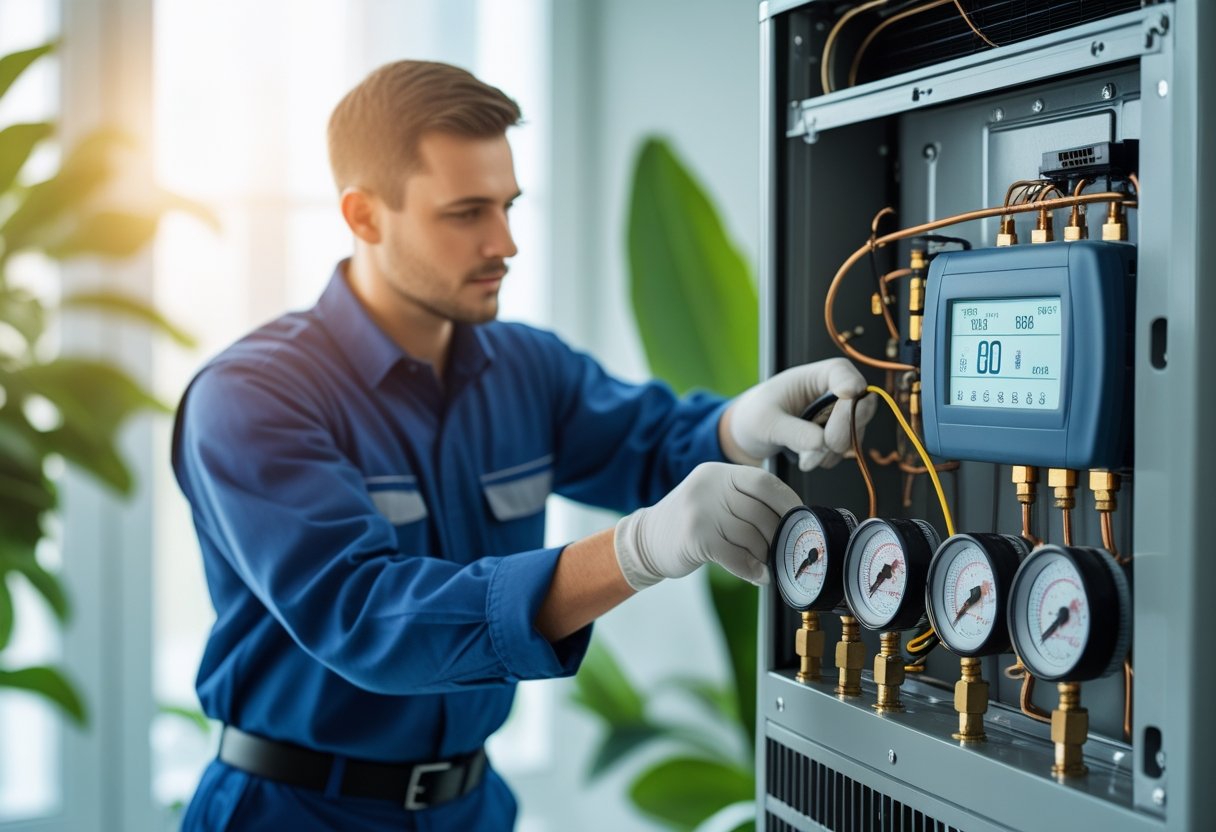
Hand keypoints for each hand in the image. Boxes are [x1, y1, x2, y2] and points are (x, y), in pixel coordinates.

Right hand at [613, 462, 801, 589]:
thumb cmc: (690, 523)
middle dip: (778, 535)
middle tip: (784, 550)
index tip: (800, 521)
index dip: (788, 503)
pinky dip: (752, 569)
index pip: (764, 482)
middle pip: (761, 512)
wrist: (645, 540)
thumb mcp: (715, 498)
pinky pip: (736, 556)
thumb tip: (792, 522)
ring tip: (767, 564)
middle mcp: (709, 486)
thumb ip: (746, 502)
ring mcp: (700, 510)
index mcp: (719, 473)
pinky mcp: (695, 537)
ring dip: (764, 556)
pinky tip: (758, 576)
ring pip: (750, 536)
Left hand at [724, 358, 876, 470]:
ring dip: (832, 450)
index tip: (845, 402)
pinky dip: (829, 458)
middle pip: (862, 405)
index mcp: (818, 375)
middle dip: (845, 430)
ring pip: (855, 432)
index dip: (851, 390)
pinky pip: (847, 449)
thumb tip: (821, 443)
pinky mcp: (839, 434)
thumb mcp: (766, 422)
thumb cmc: (755, 414)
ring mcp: (839, 414)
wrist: (750, 433)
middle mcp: (834, 392)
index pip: (846, 376)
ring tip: (804, 458)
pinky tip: (807, 458)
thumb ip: (793, 431)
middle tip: (826, 446)